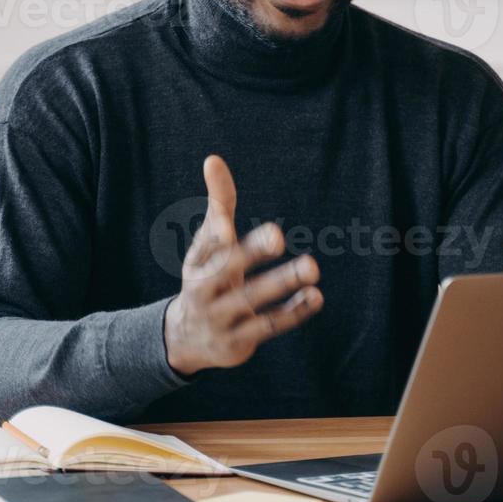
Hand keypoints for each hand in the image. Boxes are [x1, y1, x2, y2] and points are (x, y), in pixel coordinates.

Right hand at [163, 155, 323, 375]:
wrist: (186, 339)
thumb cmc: (206, 276)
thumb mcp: (207, 242)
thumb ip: (217, 202)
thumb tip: (213, 159)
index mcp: (196, 262)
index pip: (204, 245)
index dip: (215, 235)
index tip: (226, 225)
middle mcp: (203, 290)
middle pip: (227, 270)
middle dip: (251, 253)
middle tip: (277, 235)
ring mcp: (220, 318)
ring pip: (252, 300)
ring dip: (282, 282)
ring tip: (312, 266)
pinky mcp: (238, 342)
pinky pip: (269, 326)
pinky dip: (293, 312)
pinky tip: (315, 296)